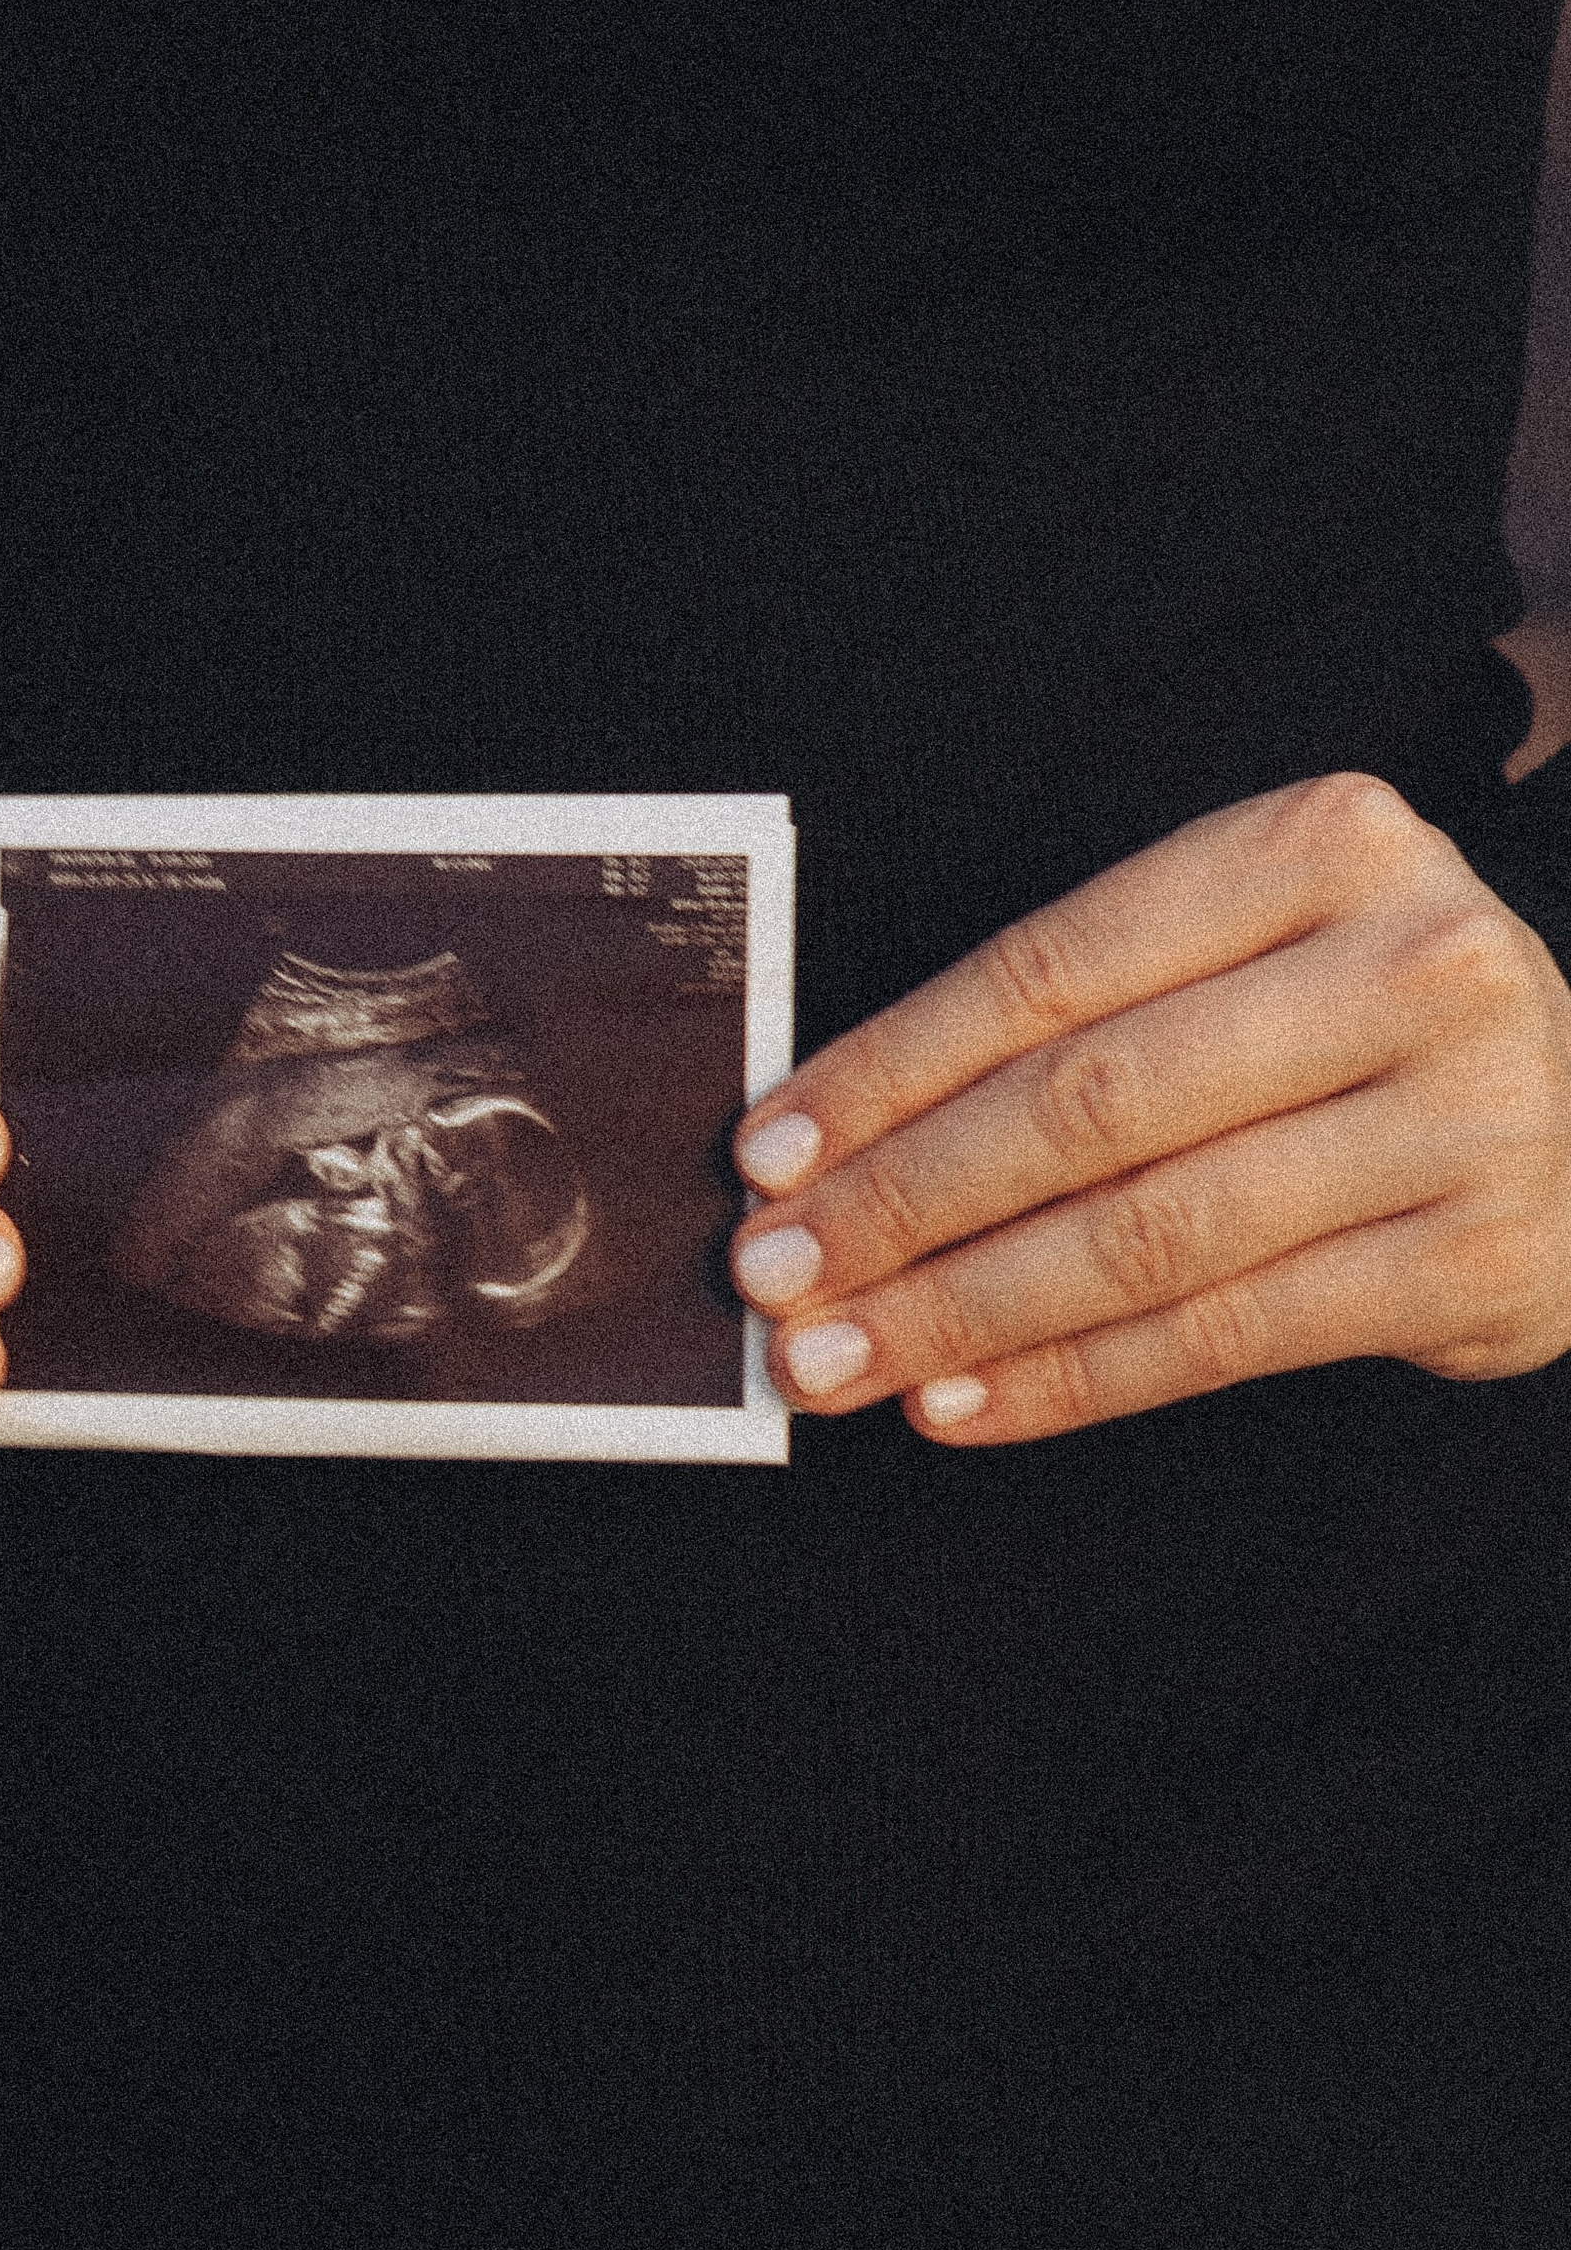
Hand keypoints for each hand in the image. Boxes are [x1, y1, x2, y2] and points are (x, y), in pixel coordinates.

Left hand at [726, 772, 1570, 1444]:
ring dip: (962, 1311)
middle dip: (902, 1203)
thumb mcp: (1255, 958)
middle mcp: (1414, 960)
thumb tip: (832, 1144)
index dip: (890, 1068)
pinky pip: (1225, 1335)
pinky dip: (1070, 1381)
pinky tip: (959, 1405)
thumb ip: (1084, 1018)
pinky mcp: (1482, 1260)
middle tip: (773, 1274)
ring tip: (835, 1359)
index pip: (1052, 967)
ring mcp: (1467, 1114)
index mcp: (1325, 844)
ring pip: (1148, 1234)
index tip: (767, 1151)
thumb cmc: (1366, 1037)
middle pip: (1090, 1104)